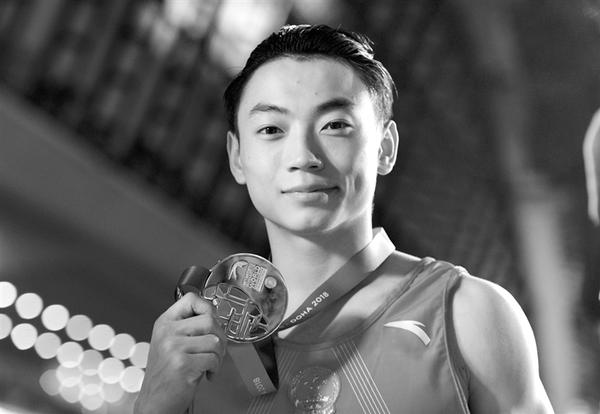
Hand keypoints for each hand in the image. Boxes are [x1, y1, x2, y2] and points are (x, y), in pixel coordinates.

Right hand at [134, 292, 226, 413]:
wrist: (155, 403)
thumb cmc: (166, 374)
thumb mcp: (170, 343)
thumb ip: (188, 327)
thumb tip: (215, 315)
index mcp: (164, 323)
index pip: (191, 299)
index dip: (208, 307)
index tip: (212, 321)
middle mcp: (167, 332)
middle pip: (209, 320)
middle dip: (220, 336)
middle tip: (217, 350)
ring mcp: (174, 348)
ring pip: (215, 340)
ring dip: (219, 355)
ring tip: (210, 364)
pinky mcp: (182, 364)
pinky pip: (213, 359)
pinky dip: (215, 369)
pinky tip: (206, 374)